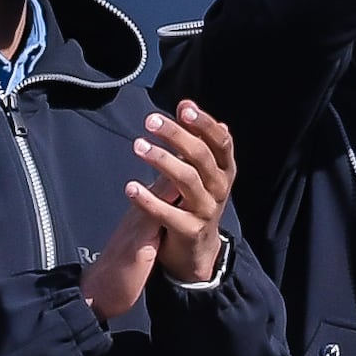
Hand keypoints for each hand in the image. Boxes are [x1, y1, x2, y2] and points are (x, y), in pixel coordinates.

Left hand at [87, 102, 241, 316]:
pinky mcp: (190, 230)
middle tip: (150, 121)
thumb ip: (196, 139)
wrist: (197, 251)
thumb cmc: (196, 201)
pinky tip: (130, 187)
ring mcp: (207, 210)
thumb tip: (186, 104)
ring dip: (162, 160)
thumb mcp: (202, 171)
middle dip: (176, 135)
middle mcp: (220, 187)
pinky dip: (148, 200)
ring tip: (139, 146)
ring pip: (187, 180)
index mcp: (225, 169)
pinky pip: (168, 213)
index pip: (221, 141)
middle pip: (201, 156)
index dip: (204, 123)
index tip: (183, 108)